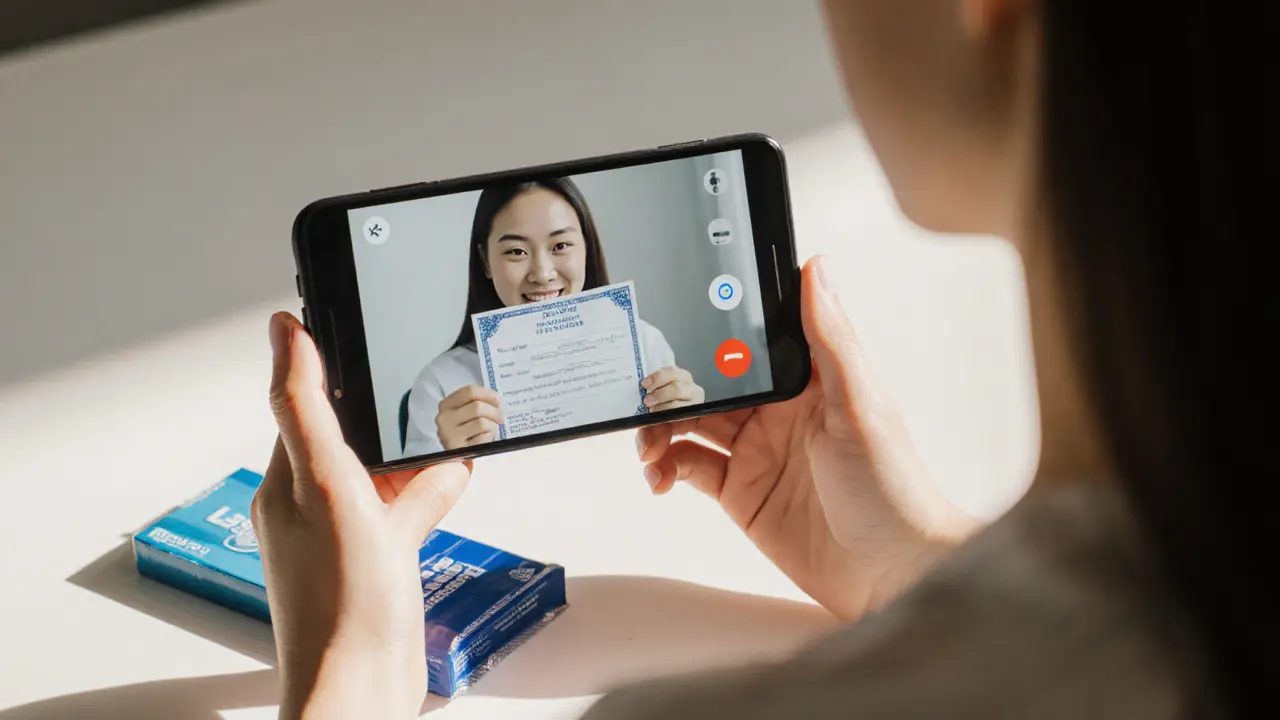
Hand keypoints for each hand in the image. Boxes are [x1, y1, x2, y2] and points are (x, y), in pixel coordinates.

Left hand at [253, 312, 470, 719]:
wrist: (365, 687)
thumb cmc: (341, 603)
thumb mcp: (328, 485)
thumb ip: (308, 408)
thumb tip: (285, 334)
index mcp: (286, 480)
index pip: (305, 403)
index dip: (334, 367)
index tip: (364, 328)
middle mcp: (311, 504)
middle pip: (351, 435)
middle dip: (387, 412)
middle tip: (425, 384)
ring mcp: (346, 535)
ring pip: (385, 471)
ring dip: (415, 452)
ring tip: (450, 430)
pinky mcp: (379, 559)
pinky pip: (405, 508)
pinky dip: (431, 490)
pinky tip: (456, 479)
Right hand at [436, 385, 503, 449]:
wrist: (452, 455)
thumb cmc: (462, 430)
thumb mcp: (462, 413)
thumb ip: (475, 402)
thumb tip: (496, 400)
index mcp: (446, 405)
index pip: (469, 392)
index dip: (487, 394)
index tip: (498, 400)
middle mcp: (444, 419)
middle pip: (477, 407)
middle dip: (494, 412)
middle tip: (500, 418)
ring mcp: (450, 435)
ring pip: (482, 423)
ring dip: (493, 426)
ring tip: (492, 429)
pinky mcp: (459, 449)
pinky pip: (482, 438)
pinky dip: (488, 437)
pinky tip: (484, 438)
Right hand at [637, 257, 978, 619]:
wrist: (891, 576)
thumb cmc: (894, 489)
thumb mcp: (860, 406)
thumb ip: (830, 339)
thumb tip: (815, 268)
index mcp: (808, 381)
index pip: (747, 340)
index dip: (709, 330)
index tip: (671, 322)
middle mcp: (778, 411)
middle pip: (707, 381)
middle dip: (669, 384)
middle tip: (641, 392)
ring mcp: (757, 451)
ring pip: (689, 423)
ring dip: (658, 426)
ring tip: (647, 445)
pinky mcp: (741, 493)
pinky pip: (687, 468)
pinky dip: (664, 467)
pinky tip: (659, 475)